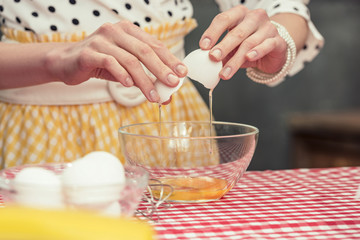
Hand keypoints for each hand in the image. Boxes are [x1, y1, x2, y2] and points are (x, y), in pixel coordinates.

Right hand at [46, 21, 187, 102]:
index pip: (154, 44)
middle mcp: (116, 31)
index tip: (182, 73)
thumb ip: (143, 76)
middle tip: (173, 84)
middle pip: (145, 51)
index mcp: (128, 31)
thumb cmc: (99, 63)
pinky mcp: (89, 52)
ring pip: (130, 60)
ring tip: (153, 96)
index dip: (170, 59)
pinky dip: (122, 75)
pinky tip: (129, 85)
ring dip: (144, 80)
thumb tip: (167, 97)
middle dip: (162, 69)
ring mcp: (101, 40)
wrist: (65, 62)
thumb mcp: (124, 68)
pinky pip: (110, 63)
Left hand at [199, 5, 287, 79]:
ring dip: (235, 60)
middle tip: (213, 58)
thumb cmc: (250, 45)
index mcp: (239, 14)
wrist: (273, 50)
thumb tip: (205, 61)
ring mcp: (268, 28)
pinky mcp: (278, 41)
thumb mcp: (232, 47)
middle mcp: (254, 18)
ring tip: (225, 72)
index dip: (212, 32)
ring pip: (249, 43)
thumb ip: (220, 51)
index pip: (223, 19)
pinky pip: (267, 45)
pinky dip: (257, 52)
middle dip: (223, 46)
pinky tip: (248, 58)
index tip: (203, 46)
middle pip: (236, 32)